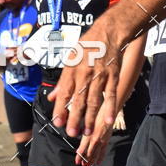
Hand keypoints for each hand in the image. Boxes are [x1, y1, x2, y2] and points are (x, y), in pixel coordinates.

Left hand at [47, 16, 121, 136]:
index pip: (64, 93)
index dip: (60, 109)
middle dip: (74, 118)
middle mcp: (84, 74)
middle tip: (71, 133)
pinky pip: (111, 95)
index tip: (57, 123)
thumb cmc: (87, 45)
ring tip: (86, 132)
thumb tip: (52, 97)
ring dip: (89, 118)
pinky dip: (109, 108)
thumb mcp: (70, 59)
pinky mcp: (113, 76)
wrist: (108, 32)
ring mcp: (99, 76)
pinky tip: (107, 121)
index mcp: (71, 70)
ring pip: (94, 101)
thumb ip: (62, 81)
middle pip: (78, 100)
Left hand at [74, 109, 113, 165]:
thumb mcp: (89, 119)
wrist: (111, 108)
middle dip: (84, 159)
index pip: (84, 146)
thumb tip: (80, 133)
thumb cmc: (99, 111)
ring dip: (91, 159)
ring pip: (96, 152)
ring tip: (86, 165)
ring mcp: (103, 139)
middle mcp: (97, 137)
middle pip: (90, 151)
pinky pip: (103, 150)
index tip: (76, 159)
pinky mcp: (107, 139)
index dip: (80, 153)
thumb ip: (85, 128)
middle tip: (80, 164)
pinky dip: (100, 157)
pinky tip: (98, 162)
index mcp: (91, 132)